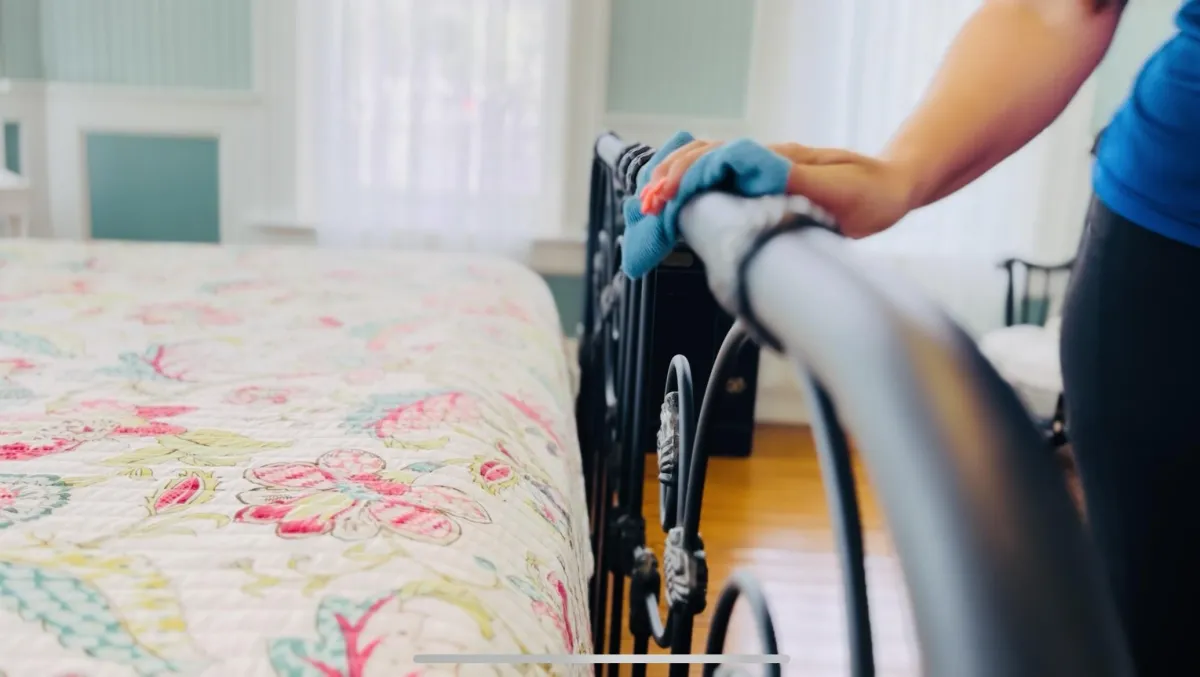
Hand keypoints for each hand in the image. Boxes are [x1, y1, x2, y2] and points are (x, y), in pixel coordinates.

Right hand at [645, 140, 918, 238]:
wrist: (894, 188)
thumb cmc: (871, 191)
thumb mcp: (837, 189)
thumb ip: (793, 178)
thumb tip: (750, 168)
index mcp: (776, 160)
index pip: (715, 160)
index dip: (685, 178)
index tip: (664, 199)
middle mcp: (764, 161)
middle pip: (700, 157)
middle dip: (666, 179)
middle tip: (645, 207)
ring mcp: (761, 170)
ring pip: (704, 164)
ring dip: (671, 180)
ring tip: (647, 203)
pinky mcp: (763, 183)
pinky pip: (717, 179)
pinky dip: (689, 186)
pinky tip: (674, 199)